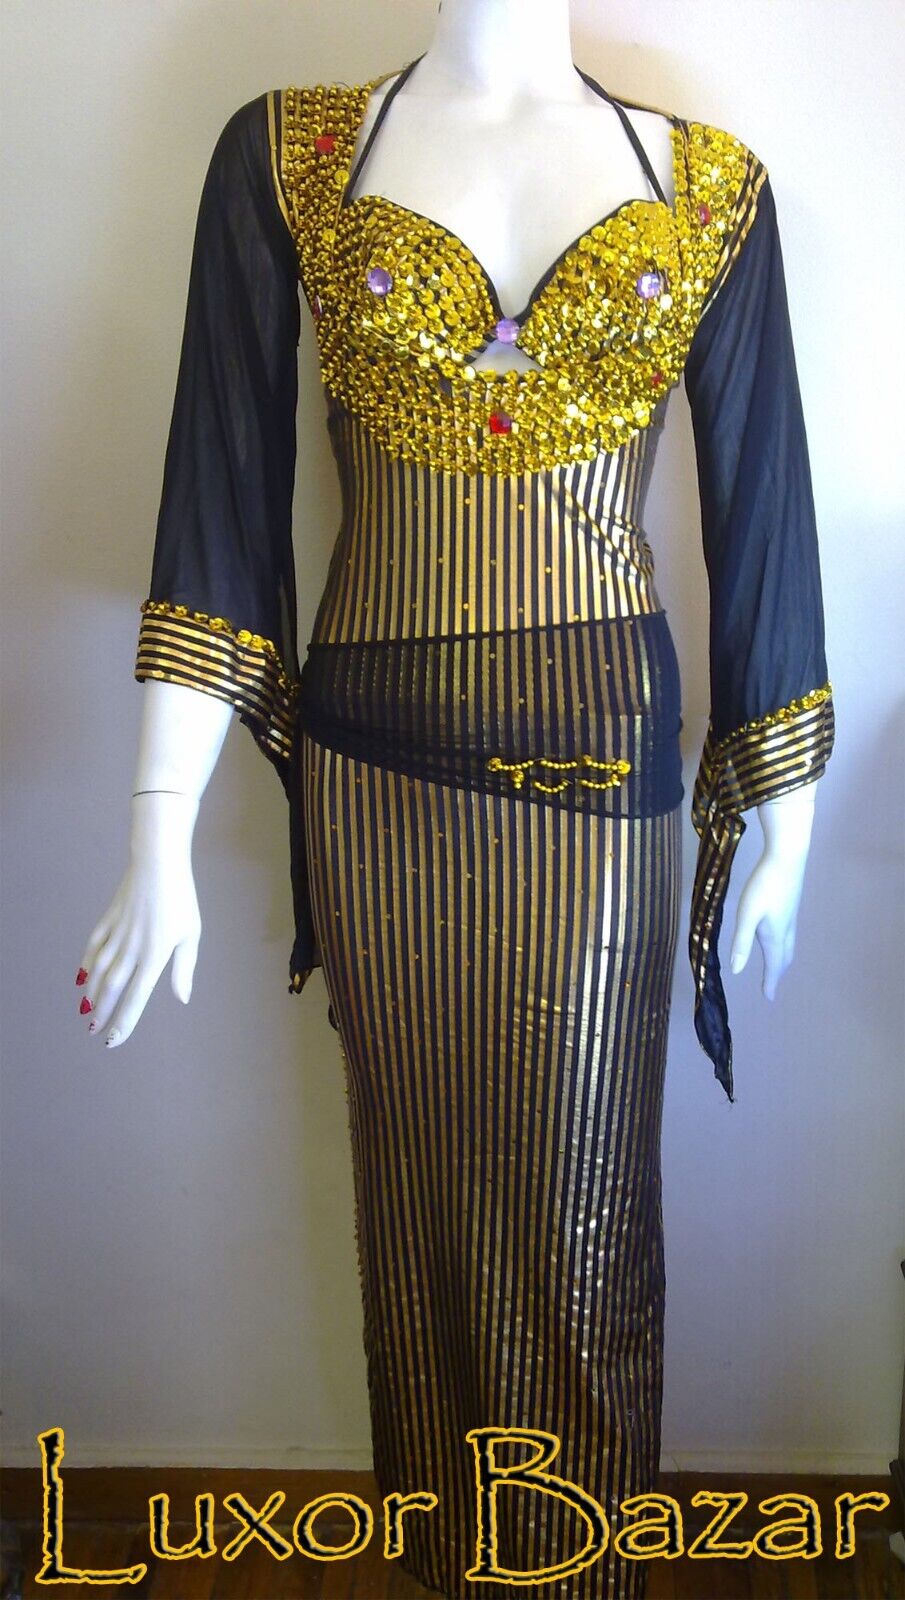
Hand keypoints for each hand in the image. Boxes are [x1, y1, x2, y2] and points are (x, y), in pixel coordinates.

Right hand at [75, 793, 201, 1047]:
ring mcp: (117, 933)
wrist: (159, 862)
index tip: (114, 1039)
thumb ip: (184, 968)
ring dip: (91, 993)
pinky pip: (93, 946)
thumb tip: (182, 998)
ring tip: (86, 1011)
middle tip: (94, 1031)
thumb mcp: (191, 934)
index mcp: (155, 955)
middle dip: (102, 1013)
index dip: (125, 1021)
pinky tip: (81, 977)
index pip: (137, 997)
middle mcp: (132, 948)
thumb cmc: (181, 899)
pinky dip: (86, 963)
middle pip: (112, 988)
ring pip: (98, 970)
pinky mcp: (108, 919)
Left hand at [727, 785, 816, 998]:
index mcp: (775, 935)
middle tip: (771, 986)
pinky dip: (782, 945)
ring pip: (788, 946)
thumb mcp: (747, 914)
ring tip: (775, 966)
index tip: (768, 998)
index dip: (770, 983)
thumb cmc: (765, 885)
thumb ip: (741, 942)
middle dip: (777, 973)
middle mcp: (786, 929)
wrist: (787, 857)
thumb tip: (736, 970)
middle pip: (783, 958)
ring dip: (781, 960)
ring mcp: (790, 917)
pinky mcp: (790, 906)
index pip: (773, 966)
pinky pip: (788, 934)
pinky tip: (775, 935)